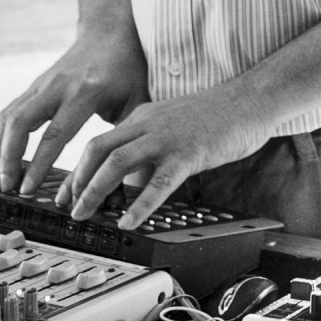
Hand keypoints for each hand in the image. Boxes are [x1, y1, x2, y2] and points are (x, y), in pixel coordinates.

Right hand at [0, 23, 148, 196]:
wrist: (109, 32)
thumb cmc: (128, 69)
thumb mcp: (137, 100)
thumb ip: (127, 135)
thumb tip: (126, 173)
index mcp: (86, 93)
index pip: (55, 133)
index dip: (38, 164)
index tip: (27, 189)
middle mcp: (57, 87)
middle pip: (21, 123)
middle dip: (8, 158)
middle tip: (4, 187)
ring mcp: (41, 85)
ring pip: (8, 118)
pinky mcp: (33, 87)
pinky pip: (7, 112)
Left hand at [56, 85, 275, 227]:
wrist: (253, 98)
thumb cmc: (219, 114)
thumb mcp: (173, 126)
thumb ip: (150, 147)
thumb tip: (133, 181)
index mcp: (142, 117)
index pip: (98, 143)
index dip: (78, 171)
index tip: (68, 193)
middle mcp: (148, 124)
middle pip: (97, 150)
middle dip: (77, 181)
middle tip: (69, 207)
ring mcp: (167, 138)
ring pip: (117, 162)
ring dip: (94, 190)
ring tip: (85, 215)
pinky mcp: (189, 153)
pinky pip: (158, 182)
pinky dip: (139, 204)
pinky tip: (129, 222)